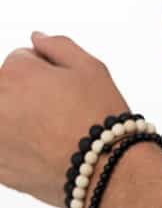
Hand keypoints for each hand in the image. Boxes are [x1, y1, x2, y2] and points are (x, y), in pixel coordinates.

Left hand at [0, 32, 130, 207]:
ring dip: (20, 120)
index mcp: (14, 72)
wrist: (105, 169)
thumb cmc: (100, 117)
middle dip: (28, 94)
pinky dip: (18, 148)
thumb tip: (36, 38)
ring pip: (6, 118)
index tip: (65, 87)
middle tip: (59, 111)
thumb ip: (58, 45)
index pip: (21, 59)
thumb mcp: (90, 67)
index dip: (47, 70)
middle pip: (8, 87)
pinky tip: (42, 152)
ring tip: (51, 134)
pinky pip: (5, 148)